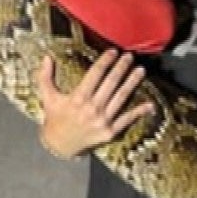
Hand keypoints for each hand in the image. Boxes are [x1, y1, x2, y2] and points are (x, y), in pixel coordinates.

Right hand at [36, 50, 152, 158]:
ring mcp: (103, 120)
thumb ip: (45, 77)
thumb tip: (46, 57)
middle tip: (129, 56)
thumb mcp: (48, 97)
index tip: (113, 51)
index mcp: (78, 98)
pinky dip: (139, 112)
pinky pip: (127, 119)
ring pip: (121, 97)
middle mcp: (92, 108)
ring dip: (132, 82)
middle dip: (121, 68)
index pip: (95, 74)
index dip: (105, 61)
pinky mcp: (110, 132)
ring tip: (140, 70)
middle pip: (111, 83)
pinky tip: (150, 104)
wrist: (59, 146)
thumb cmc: (54, 119)